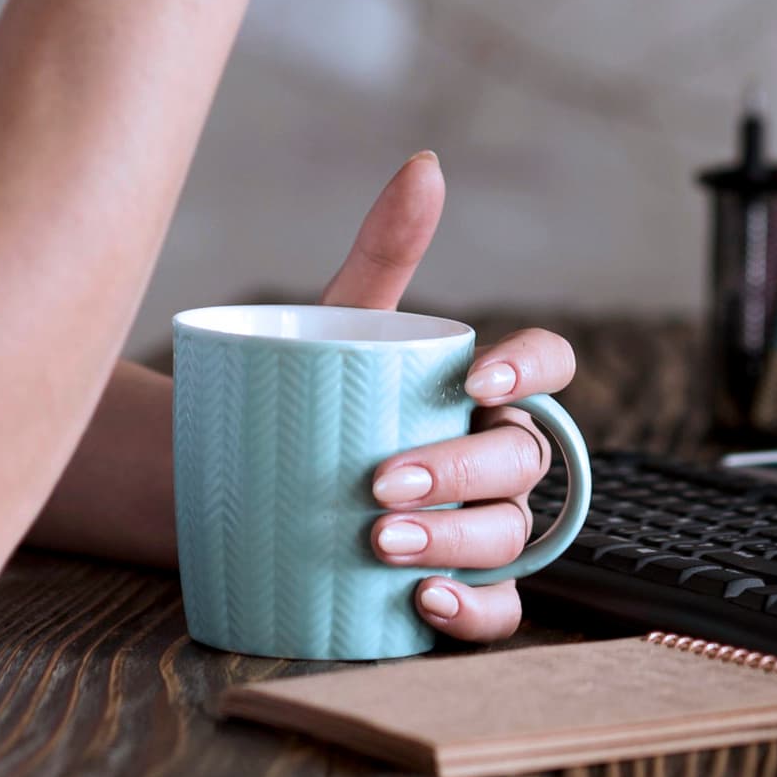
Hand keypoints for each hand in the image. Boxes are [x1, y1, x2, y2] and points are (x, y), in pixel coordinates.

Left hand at [320, 152, 576, 643]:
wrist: (228, 486)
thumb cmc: (303, 400)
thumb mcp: (340, 326)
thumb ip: (384, 251)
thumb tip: (425, 165)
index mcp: (485, 388)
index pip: (549, 365)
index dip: (533, 366)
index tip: (476, 374)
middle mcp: (494, 458)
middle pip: (521, 459)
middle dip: (459, 468)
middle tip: (379, 482)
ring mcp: (480, 527)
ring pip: (508, 534)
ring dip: (456, 540)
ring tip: (379, 541)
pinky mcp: (457, 590)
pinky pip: (498, 610)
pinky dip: (472, 610)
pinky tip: (421, 598)